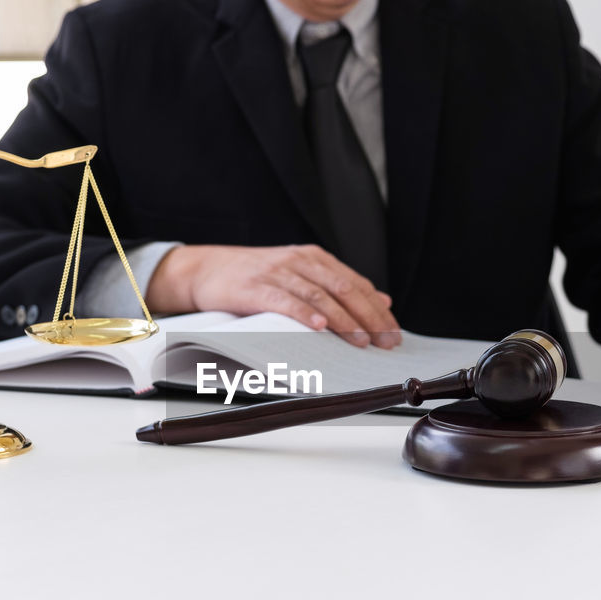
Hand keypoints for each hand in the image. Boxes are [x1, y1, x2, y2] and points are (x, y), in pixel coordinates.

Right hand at [147, 244, 400, 347]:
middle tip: (385, 341)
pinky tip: (320, 327)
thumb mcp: (300, 275)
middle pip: (344, 289)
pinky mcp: (256, 287)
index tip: (394, 332)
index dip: (378, 309)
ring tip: (361, 341)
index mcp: (315, 258)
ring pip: (320, 296)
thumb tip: (382, 299)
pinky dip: (305, 314)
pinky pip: (285, 300)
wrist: (206, 269)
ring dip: (344, 320)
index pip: (356, 284)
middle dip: (369, 318)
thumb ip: (339, 286)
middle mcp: (301, 261)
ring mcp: (278, 272)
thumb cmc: (255, 277)